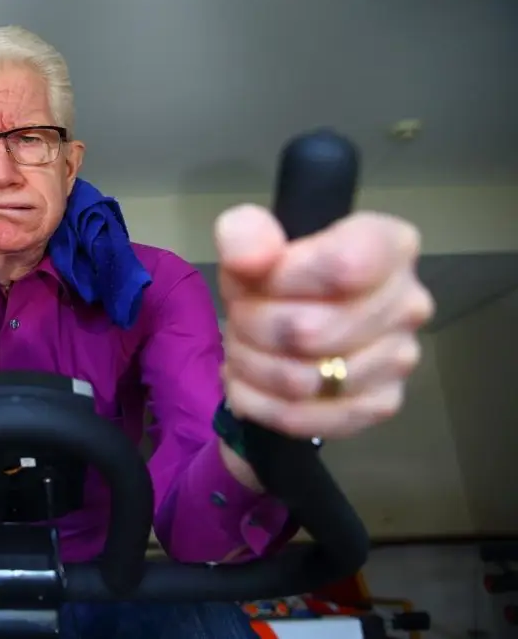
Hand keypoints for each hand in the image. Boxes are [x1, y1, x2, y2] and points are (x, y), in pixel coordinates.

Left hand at [215, 204, 434, 439]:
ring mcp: (400, 359)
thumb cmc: (276, 276)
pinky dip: (261, 404)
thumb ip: (245, 234)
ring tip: (246, 348)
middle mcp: (409, 303)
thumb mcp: (249, 242)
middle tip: (241, 319)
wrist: (283, 325)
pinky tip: (251, 384)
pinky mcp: (380, 405)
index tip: (258, 279)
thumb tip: (249, 258)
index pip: (344, 266)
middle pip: (309, 330)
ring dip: (253, 366)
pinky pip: (305, 418)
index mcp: (390, 245)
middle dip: (254, 327)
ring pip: (301, 380)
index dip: (283, 279)